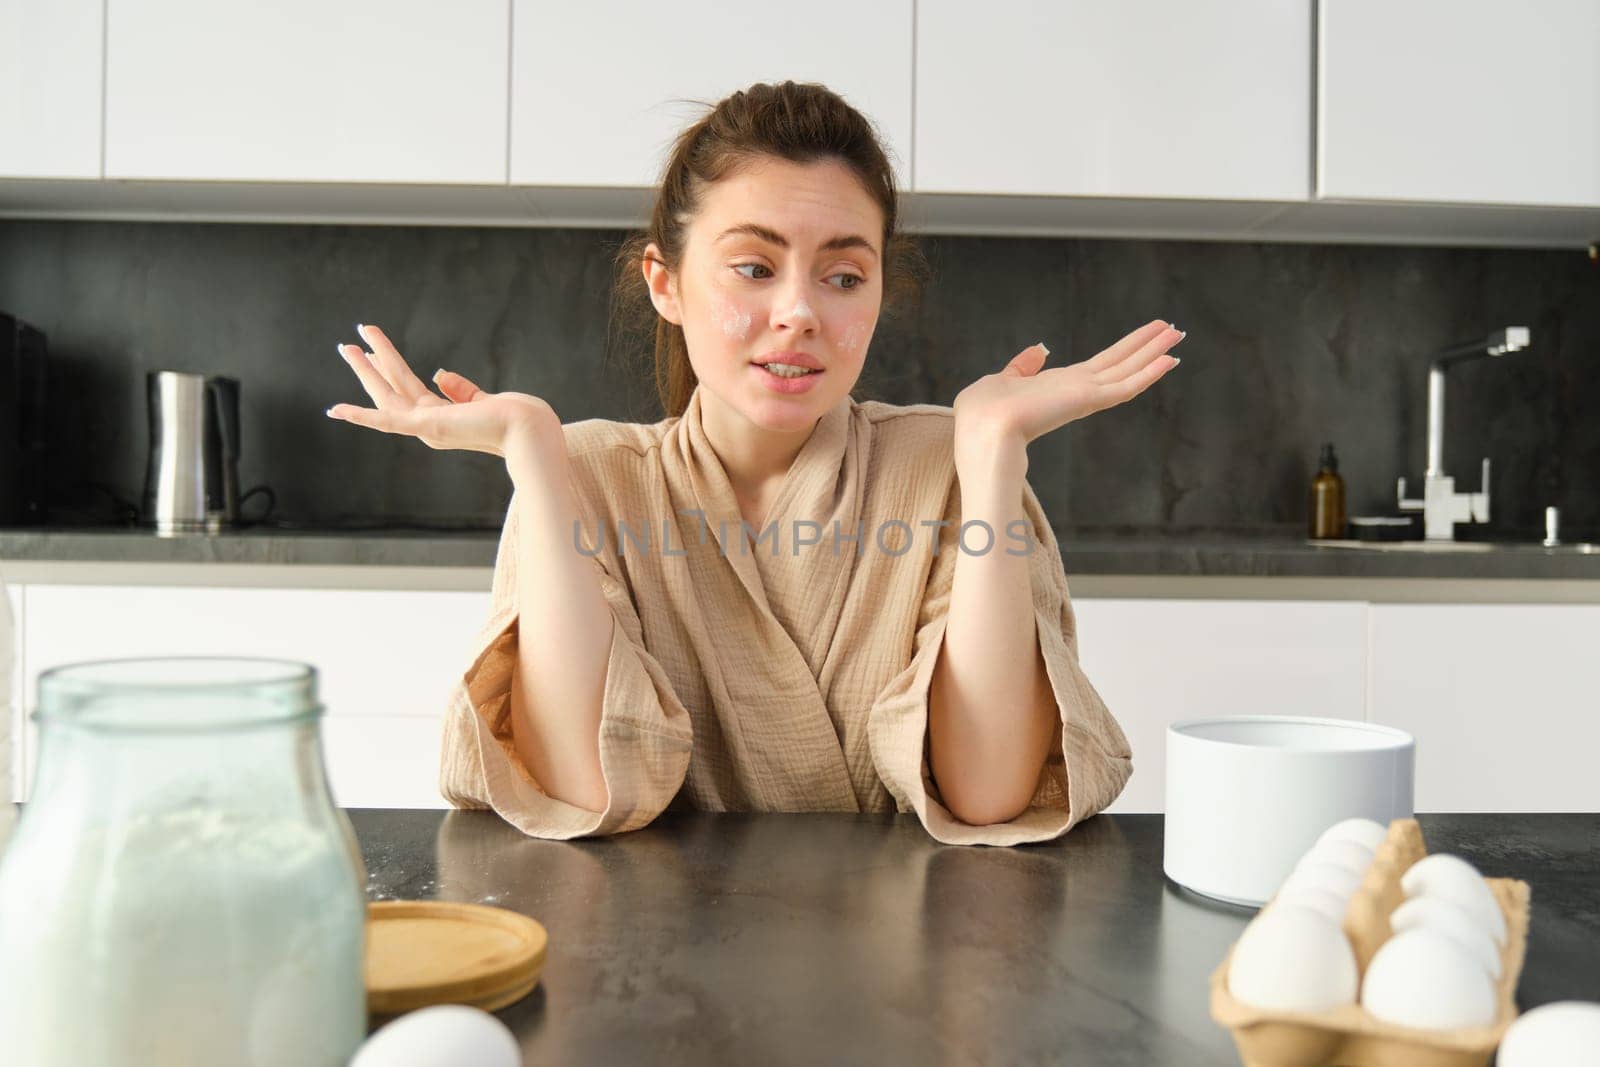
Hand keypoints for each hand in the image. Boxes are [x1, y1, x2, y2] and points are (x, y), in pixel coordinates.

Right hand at [326, 324, 559, 459]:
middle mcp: (430, 427)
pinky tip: (336, 409)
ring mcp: (427, 428)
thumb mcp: (484, 400)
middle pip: (392, 390)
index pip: (408, 391)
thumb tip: (439, 373)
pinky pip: (386, 421)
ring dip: (366, 370)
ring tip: (346, 346)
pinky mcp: (427, 427)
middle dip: (370, 367)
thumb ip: (462, 390)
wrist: (530, 430)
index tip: (374, 351)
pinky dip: (360, 417)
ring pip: (386, 396)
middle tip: (347, 344)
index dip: (390, 369)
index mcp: (444, 420)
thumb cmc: (517, 418)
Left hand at [953, 319, 1183, 456]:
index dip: (1123, 350)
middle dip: (1146, 345)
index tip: (1143, 338)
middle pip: (1121, 363)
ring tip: (1178, 333)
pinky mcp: (1088, 400)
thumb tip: (1040, 349)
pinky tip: (1169, 358)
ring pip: (1128, 370)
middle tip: (1174, 329)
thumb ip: (1023, 366)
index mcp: (1058, 386)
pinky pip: (1125, 385)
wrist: (982, 430)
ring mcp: (1085, 396)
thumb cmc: (982, 412)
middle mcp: (1076, 391)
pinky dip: (1148, 372)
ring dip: (1154, 351)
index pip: (1099, 366)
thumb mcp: (1002, 380)